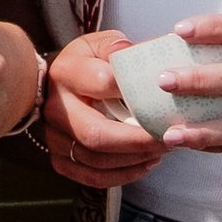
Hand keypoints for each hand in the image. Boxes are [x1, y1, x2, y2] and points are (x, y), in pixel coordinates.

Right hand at [41, 31, 167, 184]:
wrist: (56, 86)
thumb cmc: (86, 64)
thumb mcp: (100, 44)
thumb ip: (117, 47)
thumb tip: (134, 53)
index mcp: (66, 73)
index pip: (101, 82)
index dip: (133, 91)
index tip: (162, 98)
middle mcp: (55, 106)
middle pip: (96, 133)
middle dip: (137, 141)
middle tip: (167, 138)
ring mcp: (54, 136)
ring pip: (95, 159)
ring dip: (134, 159)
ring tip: (161, 150)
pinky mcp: (59, 159)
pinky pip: (91, 177)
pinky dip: (123, 175)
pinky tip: (144, 164)